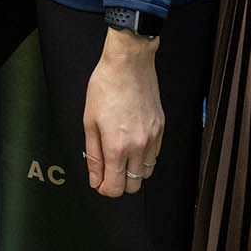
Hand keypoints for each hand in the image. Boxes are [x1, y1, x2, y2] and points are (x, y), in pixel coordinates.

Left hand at [81, 30, 162, 198]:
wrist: (129, 62)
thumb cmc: (106, 85)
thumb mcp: (89, 122)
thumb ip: (93, 156)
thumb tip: (95, 179)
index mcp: (117, 146)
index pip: (115, 187)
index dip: (104, 188)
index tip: (99, 180)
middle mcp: (138, 145)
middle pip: (132, 186)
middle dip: (118, 182)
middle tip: (107, 168)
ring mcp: (152, 138)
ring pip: (145, 173)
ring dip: (131, 171)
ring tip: (119, 155)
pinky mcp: (161, 129)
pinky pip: (154, 156)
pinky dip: (143, 158)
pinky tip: (132, 144)